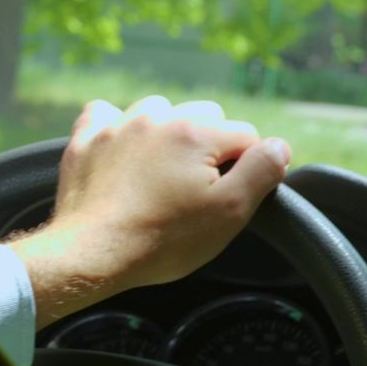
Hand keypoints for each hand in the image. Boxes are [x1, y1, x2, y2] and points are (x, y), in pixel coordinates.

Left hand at [8, 96, 290, 326]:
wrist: (92, 253)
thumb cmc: (163, 239)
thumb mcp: (229, 212)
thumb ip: (261, 171)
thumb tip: (279, 146)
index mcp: (196, 131)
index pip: (246, 136)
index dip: (246, 169)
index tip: (228, 198)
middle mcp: (158, 116)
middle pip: (205, 118)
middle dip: (209, 148)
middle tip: (195, 192)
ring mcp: (118, 123)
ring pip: (160, 112)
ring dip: (166, 135)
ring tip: (161, 177)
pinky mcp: (87, 137)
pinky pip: (108, 115)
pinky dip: (119, 129)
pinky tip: (122, 154)